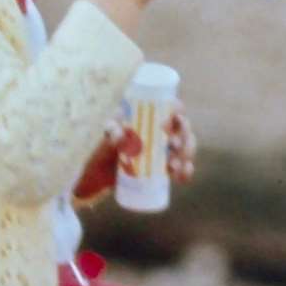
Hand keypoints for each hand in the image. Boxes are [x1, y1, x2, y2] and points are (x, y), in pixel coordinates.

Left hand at [71, 103, 195, 200]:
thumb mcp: (104, 139)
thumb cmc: (102, 149)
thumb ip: (111, 133)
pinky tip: (181, 178)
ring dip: (185, 155)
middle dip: (184, 136)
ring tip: (172, 166)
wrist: (99, 177)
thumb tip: (121, 135)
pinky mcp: (166, 168)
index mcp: (150, 117)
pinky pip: (183, 167)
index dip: (177, 110)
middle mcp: (162, 131)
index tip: (171, 120)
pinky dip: (186, 172)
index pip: (170, 107)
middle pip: (183, 128)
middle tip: (173, 145)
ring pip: (186, 147)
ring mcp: (166, 150)